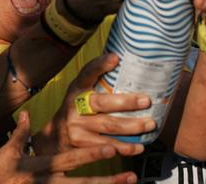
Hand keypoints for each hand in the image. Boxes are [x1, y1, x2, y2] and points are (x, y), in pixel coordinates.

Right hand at [0, 112, 136, 183]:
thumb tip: (27, 113)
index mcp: (40, 166)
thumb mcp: (8, 152)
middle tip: (129, 176)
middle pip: (82, 183)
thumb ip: (20, 133)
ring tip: (128, 181)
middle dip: (106, 180)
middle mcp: (49, 182)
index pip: (69, 159)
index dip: (89, 155)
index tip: (109, 148)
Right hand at [35, 54, 150, 157]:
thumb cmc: (77, 111)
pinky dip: (125, 147)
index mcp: (76, 90)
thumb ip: (97, 84)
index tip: (115, 58)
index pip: (87, 74)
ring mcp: (76, 127)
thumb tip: (125, 63)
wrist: (55, 138)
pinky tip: (138, 147)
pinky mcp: (81, 146)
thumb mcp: (80, 94)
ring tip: (150, 124)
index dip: (100, 65)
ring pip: (109, 126)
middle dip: (127, 102)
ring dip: (132, 126)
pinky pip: (107, 146)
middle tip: (147, 101)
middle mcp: (74, 107)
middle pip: (102, 103)